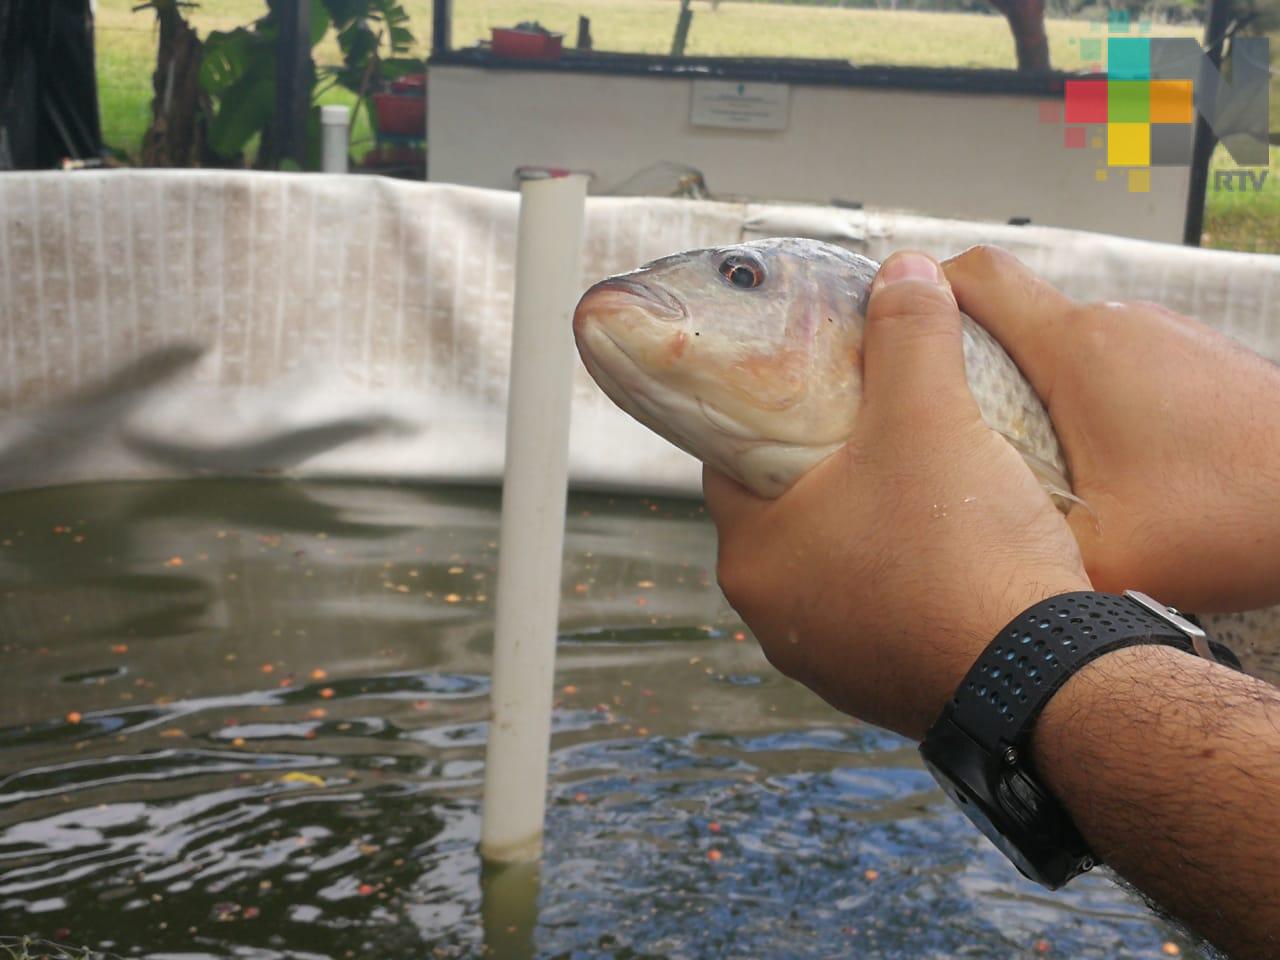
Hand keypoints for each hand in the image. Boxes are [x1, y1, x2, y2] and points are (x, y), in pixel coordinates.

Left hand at [704, 251, 1091, 739]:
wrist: (1042, 684)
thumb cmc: (959, 548)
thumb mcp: (930, 417)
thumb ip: (907, 336)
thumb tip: (900, 272)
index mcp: (751, 554)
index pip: (731, 460)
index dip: (772, 412)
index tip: (814, 384)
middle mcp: (771, 616)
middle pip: (785, 511)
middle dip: (827, 465)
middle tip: (877, 422)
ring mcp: (825, 660)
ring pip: (834, 564)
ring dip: (867, 523)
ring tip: (921, 478)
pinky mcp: (882, 687)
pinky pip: (879, 609)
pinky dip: (902, 576)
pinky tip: (949, 549)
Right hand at [943, 246, 1279, 612]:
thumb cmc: (1236, 514)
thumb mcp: (1104, 554)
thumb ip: (1017, 547)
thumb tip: (960, 554)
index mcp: (1075, 349)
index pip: (977, 276)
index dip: (922, 292)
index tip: (891, 332)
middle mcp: (1116, 324)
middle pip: (1014, 315)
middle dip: (969, 361)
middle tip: (943, 425)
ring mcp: (1164, 337)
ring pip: (1067, 346)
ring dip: (1034, 388)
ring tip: (1023, 460)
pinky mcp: (1199, 361)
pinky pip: (1115, 364)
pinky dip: (1087, 400)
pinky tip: (1102, 465)